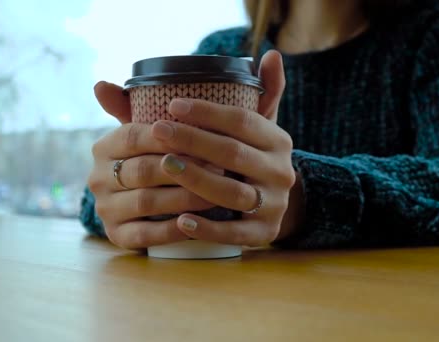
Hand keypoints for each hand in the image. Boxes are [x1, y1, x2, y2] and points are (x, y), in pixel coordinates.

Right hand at [87, 82, 215, 248]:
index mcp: (104, 147)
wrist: (143, 205)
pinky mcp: (117, 236)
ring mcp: (106, 209)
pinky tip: (199, 222)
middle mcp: (98, 178)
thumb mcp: (150, 133)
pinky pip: (146, 235)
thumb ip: (137, 106)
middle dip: (185, 168)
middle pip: (143, 170)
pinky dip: (174, 229)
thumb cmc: (157, 158)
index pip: (133, 136)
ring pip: (147, 202)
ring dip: (185, 197)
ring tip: (218, 192)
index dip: (169, 136)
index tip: (205, 135)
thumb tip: (100, 84)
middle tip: (221, 166)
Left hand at [153, 50, 304, 245]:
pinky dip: (207, 228)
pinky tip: (180, 220)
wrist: (277, 203)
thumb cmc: (251, 158)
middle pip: (234, 153)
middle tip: (157, 130)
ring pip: (233, 193)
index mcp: (278, 140)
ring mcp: (274, 204)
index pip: (243, 121)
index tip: (172, 104)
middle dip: (193, 140)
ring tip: (163, 166)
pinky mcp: (265, 234)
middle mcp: (281, 171)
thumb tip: (272, 53)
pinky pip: (234, 233)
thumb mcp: (257, 128)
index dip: (208, 111)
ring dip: (196, 179)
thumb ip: (258, 92)